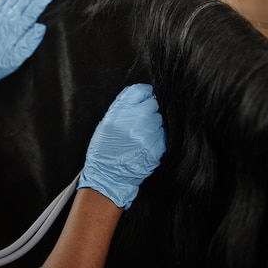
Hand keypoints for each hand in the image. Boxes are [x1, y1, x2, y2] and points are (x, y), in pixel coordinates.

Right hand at [77, 84, 165, 208]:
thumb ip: (121, 106)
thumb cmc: (104, 149)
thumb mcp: (105, 123)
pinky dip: (155, 137)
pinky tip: (144, 144)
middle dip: (147, 110)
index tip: (144, 96)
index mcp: (119, 113)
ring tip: (139, 135)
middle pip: (152, 104)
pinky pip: (162, 134)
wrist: (108, 176)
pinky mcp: (156, 147)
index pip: (140, 91)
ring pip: (158, 119)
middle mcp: (134, 122)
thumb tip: (139, 92)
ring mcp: (147, 135)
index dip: (143, 93)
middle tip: (139, 121)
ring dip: (152, 124)